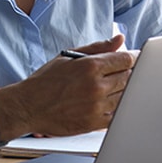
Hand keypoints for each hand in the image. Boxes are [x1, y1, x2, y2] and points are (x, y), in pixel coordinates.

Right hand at [0, 34, 137, 141]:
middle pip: (129, 77)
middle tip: (123, 72)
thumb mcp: (69, 57)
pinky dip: (117, 107)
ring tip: (112, 87)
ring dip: (124, 90)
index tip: (132, 58)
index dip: (132, 58)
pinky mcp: (94, 123)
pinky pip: (117, 114)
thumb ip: (98, 47)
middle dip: (130, 73)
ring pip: (126, 96)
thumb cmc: (46, 80)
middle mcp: (96, 86)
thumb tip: (119, 39)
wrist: (29, 106)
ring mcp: (97, 106)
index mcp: (90, 66)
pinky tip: (109, 102)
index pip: (125, 59)